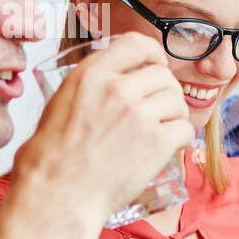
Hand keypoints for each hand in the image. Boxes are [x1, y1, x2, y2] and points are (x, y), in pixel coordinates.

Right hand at [14, 33, 192, 226]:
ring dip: (175, 116)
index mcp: (91, 74)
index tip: (158, 64)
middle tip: (160, 111)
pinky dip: (182, 139)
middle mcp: (116, 88)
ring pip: (178, 101)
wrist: (57, 194)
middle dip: (166, 92)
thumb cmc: (52, 157)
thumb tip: (119, 78)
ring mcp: (138, 114)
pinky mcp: (156, 142)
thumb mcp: (62, 102)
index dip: (154, 54)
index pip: (136, 44)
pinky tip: (171, 147)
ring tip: (163, 131)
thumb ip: (93, 85)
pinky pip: (186, 129)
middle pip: (164, 76)